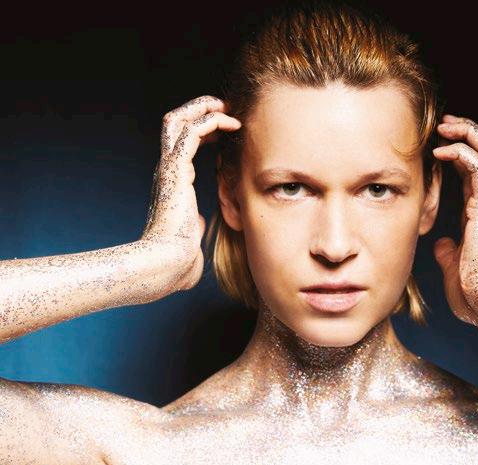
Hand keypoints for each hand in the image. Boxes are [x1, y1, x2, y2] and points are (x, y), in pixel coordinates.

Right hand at [140, 95, 241, 291]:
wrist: (166, 265)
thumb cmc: (178, 259)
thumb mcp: (191, 236)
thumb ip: (194, 225)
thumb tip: (198, 224)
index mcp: (172, 183)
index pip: (182, 144)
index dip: (202, 129)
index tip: (225, 128)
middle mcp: (167, 171)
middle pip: (174, 123)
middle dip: (198, 109)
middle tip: (224, 106)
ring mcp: (169, 169)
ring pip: (179, 120)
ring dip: (205, 109)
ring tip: (229, 108)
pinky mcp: (176, 171)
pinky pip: (191, 133)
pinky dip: (211, 121)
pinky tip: (231, 124)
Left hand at [432, 114, 477, 325]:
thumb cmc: (474, 295)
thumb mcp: (453, 269)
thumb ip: (449, 253)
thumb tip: (442, 245)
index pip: (471, 173)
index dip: (458, 154)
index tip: (438, 144)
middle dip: (467, 133)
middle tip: (445, 123)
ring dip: (468, 133)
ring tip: (446, 125)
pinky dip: (461, 152)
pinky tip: (440, 151)